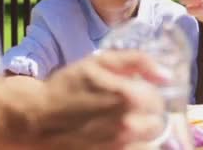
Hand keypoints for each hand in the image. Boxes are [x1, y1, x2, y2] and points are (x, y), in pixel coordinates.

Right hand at [33, 51, 166, 149]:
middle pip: (156, 125)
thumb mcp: (99, 62)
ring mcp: (119, 148)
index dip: (147, 95)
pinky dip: (128, 145)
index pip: (158, 100)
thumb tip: (166, 75)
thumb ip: (137, 61)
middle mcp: (128, 126)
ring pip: (147, 143)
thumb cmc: (66, 86)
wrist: (35, 118)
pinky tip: (111, 137)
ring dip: (140, 135)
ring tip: (120, 127)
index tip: (134, 94)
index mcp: (129, 98)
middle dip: (146, 116)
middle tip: (127, 111)